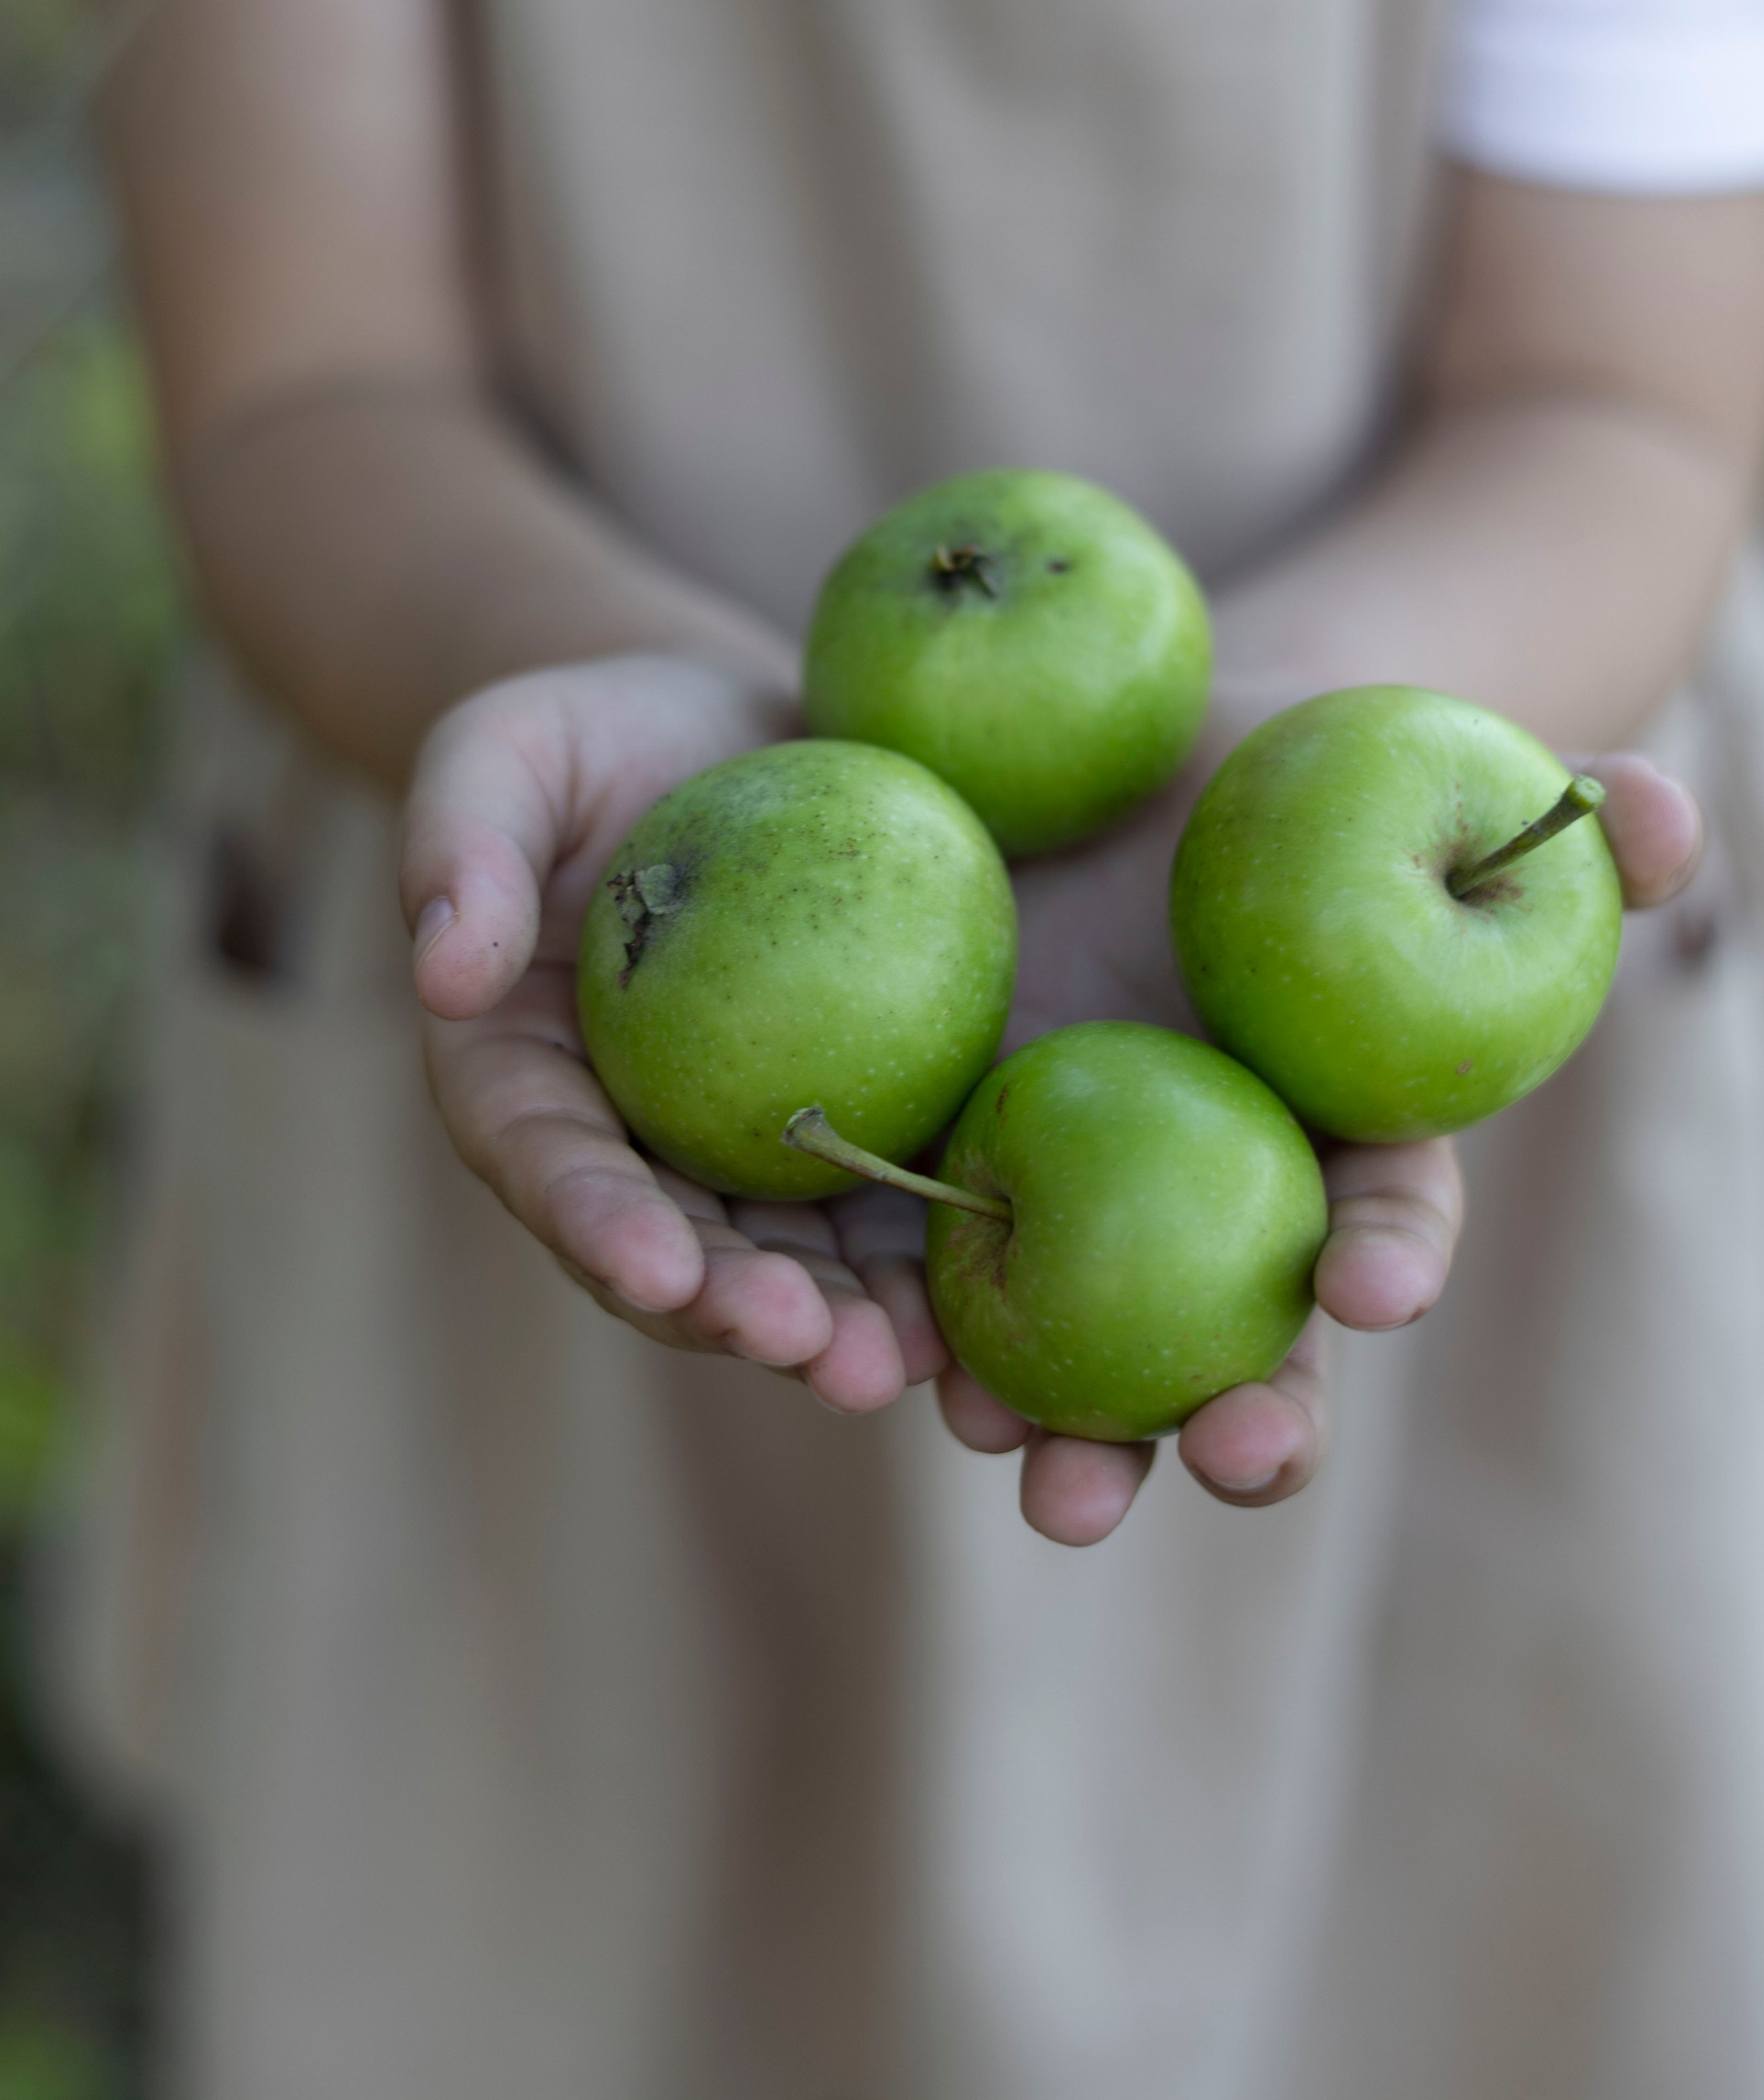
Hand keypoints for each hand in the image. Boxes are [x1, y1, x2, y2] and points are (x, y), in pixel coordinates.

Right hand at [401, 654, 938, 1412]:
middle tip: (811, 1351)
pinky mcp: (854, 1124)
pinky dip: (927, 1270)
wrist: (729, 729)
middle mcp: (633, 1143)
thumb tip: (441, 973)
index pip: (551, 1164)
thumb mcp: (506, 752)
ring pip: (788, 1262)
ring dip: (839, 1329)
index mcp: (527, 1076)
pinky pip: (888, 1210)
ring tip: (903, 1371)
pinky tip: (986, 1318)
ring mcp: (747, 1150)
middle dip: (737, 1313)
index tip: (657, 1265)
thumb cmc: (592, 733)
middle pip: (677, 1250)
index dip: (599, 1224)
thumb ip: (462, 845)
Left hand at [890, 735, 1704, 1548]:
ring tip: (1057, 1489)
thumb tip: (1674, 816)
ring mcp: (1089, 1206)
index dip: (1395, 1248)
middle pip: (1252, 1345)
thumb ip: (1550, 807)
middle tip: (1230, 1453)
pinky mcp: (962, 1176)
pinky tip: (885, 1374)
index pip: (1386, 1210)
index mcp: (1335, 1133)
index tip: (1381, 1286)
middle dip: (1250, 1420)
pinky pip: (939, 1283)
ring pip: (1096, 1365)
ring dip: (1083, 1438)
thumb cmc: (1292, 778)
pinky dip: (919, 1339)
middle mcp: (1221, 1204)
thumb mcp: (1406, 768)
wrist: (1103, 769)